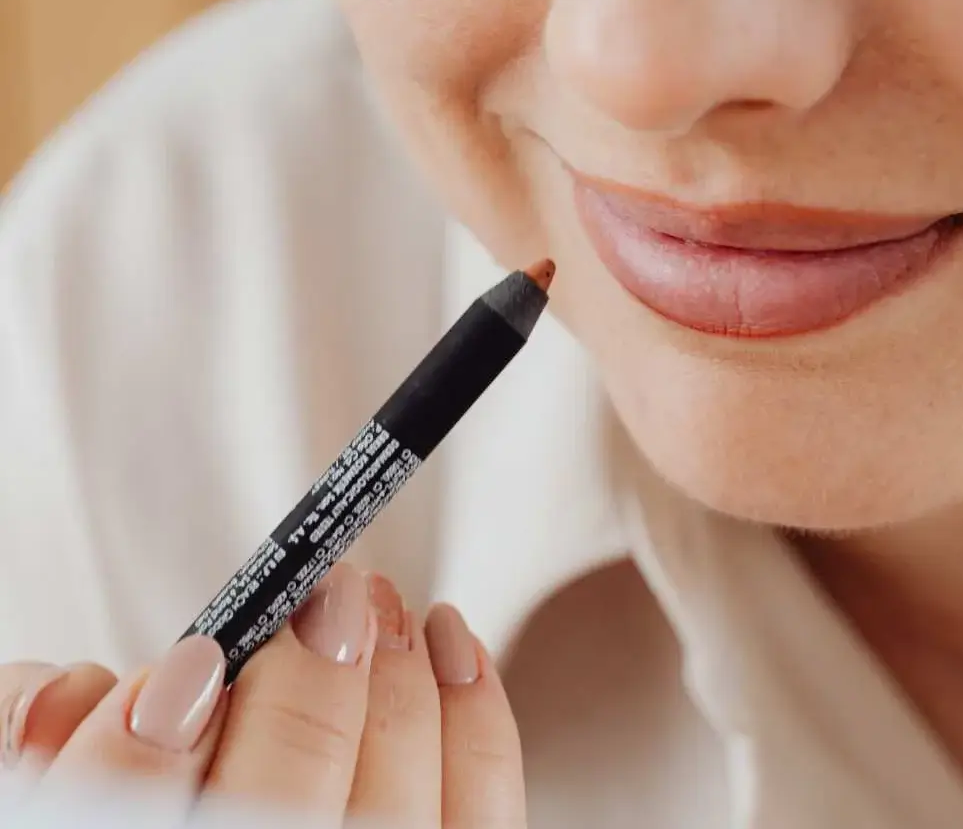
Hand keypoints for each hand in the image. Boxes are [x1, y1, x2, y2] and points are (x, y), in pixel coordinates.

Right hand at [1, 565, 526, 827]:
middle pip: (281, 805)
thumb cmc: (153, 798)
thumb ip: (32, 736)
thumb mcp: (53, 781)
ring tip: (377, 600)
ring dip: (396, 681)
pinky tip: (450, 638)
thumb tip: (68, 689)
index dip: (148, 742)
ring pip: (391, 805)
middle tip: (327, 592)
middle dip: (312, 680)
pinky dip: (476, 715)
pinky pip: (482, 813)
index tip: (196, 661)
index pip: (120, 818)